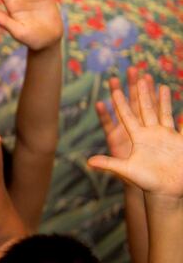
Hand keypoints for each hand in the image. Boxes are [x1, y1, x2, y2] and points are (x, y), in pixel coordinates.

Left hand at [88, 79, 182, 198]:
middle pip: (144, 107)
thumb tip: (88, 162)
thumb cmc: (145, 182)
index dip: (120, 102)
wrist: (166, 191)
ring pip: (162, 111)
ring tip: (157, 82)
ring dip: (160, 97)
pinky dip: (181, 115)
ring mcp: (165, 135)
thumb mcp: (126, 170)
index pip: (127, 115)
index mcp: (137, 137)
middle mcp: (150, 133)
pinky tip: (180, 105)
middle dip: (139, 90)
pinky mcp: (179, 141)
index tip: (114, 88)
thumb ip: (109, 164)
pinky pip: (180, 124)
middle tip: (134, 71)